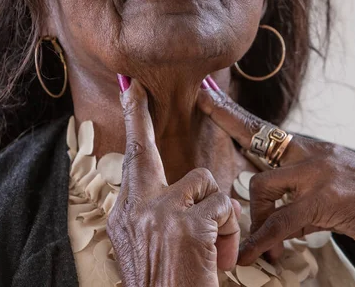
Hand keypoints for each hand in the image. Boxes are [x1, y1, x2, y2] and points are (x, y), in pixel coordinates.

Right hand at [107, 78, 241, 286]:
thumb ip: (155, 214)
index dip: (131, 124)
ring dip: (216, 213)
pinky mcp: (188, 224)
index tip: (130, 91)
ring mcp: (160, 214)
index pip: (129, 163)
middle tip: (134, 87)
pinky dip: (228, 231)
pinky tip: (217, 257)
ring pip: (204, 182)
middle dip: (137, 115)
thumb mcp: (146, 248)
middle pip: (142, 150)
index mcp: (126, 217)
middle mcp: (135, 210)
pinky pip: (223, 206)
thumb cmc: (166, 284)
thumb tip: (181, 187)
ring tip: (209, 246)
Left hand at [197, 79, 354, 271]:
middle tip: (203, 112)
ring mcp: (321, 173)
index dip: (233, 111)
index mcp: (316, 149)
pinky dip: (262, 241)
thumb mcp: (338, 184)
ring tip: (257, 242)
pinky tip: (253, 254)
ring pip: (262, 187)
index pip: (267, 128)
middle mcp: (315, 153)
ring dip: (253, 219)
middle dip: (227, 126)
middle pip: (257, 138)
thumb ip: (304, 187)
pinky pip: (280, 222)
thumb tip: (275, 202)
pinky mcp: (329, 199)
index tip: (206, 91)